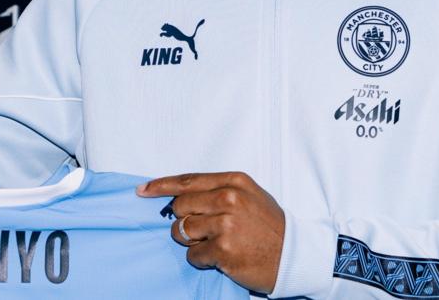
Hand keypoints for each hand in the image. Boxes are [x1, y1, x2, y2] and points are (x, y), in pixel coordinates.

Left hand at [137, 171, 284, 292]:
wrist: (295, 256)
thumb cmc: (270, 227)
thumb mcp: (249, 196)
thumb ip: (217, 190)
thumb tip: (179, 194)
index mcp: (234, 182)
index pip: (187, 181)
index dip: (160, 186)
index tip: (143, 190)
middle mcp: (229, 199)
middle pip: (180, 206)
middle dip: (184, 220)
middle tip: (204, 229)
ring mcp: (226, 225)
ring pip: (181, 231)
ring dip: (192, 240)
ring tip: (215, 242)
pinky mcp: (223, 250)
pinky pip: (193, 254)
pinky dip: (201, 258)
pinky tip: (221, 257)